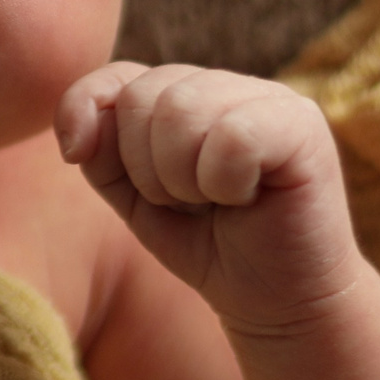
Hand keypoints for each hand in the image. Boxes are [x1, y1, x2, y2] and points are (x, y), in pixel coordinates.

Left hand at [56, 63, 363, 334]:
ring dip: (182, 178)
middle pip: (144, 95)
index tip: (76, 154)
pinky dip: (223, 182)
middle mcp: (229, 85)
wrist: (277, 304)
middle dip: (145, 167)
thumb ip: (102, 153)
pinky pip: (232, 136)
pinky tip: (246, 198)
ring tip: (214, 201)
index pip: (118, 75)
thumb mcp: (133, 198)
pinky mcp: (304, 126)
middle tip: (185, 201)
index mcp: (188, 92)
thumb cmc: (207, 247)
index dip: (83, 109)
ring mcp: (272, 98)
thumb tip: (82, 128)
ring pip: (183, 110)